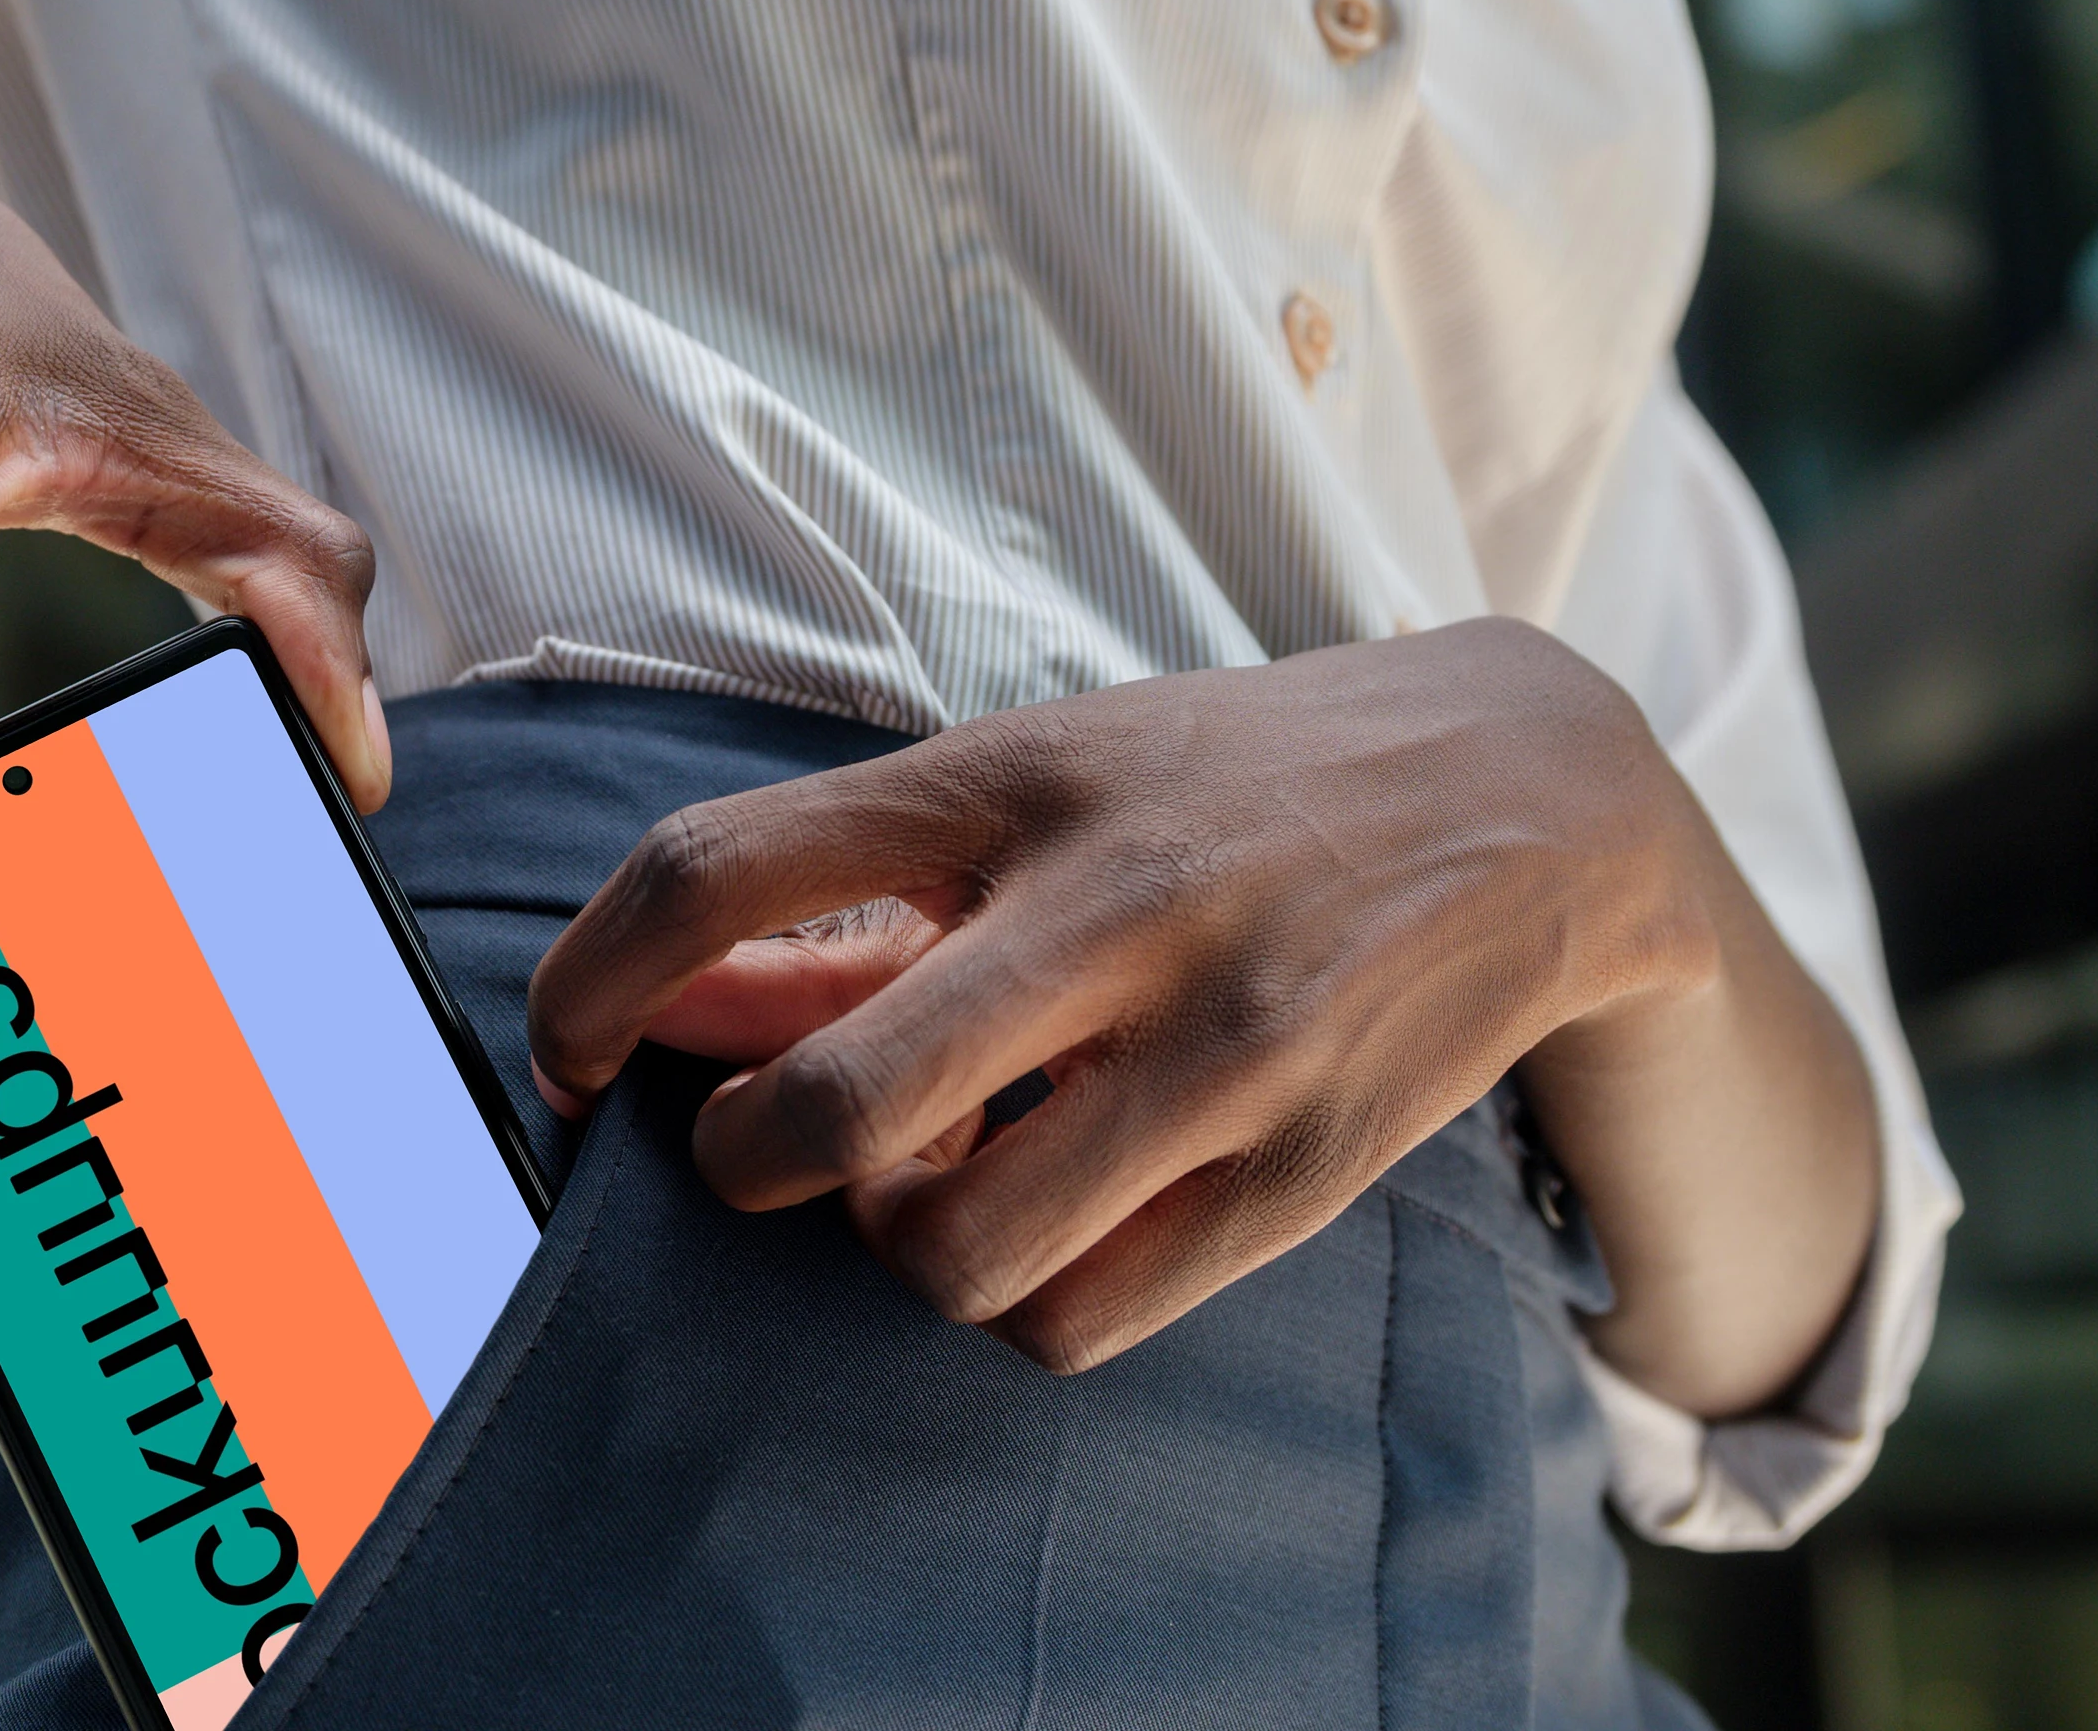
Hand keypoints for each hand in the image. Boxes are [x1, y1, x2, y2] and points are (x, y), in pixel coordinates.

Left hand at [523, 623, 1873, 1401]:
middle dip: (745, 1158)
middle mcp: (1111, 909)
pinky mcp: (1302, 1168)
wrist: (1527, 794)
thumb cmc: (1231, 784)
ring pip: (953, 1251)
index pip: (716, 867)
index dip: (591, 980)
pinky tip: (1042, 1221)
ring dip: (896, 1242)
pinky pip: (1077, 1317)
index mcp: (1009, 779)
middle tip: (760, 1145)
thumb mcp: (1038, 781)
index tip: (570, 1047)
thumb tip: (664, 1008)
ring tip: (931, 1182)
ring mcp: (1216, 1048)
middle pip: (832, 1103)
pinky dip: (1017, 1302)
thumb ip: (848, 900)